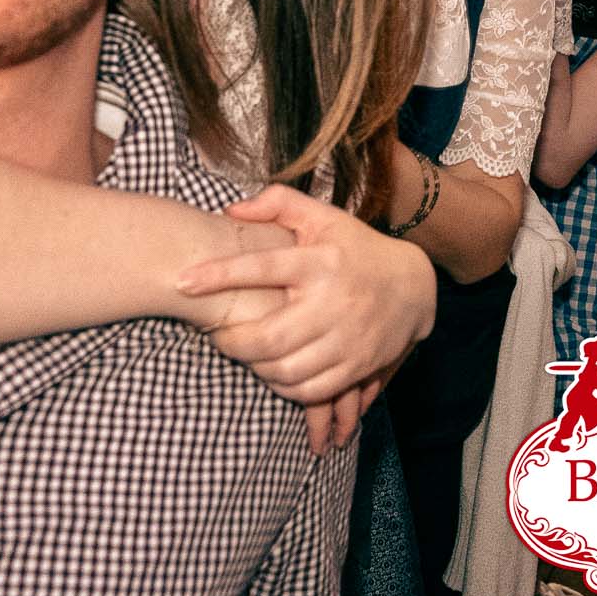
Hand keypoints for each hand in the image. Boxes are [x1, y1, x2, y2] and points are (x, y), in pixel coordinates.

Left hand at [177, 184, 437, 450]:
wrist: (414, 286)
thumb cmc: (355, 249)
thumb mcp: (323, 217)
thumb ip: (277, 204)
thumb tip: (229, 210)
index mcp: (319, 261)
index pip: (261, 267)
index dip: (219, 274)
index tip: (182, 281)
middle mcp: (333, 301)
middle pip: (267, 338)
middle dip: (230, 342)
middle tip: (219, 335)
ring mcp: (348, 338)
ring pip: (284, 371)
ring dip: (255, 367)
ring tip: (247, 352)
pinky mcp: (358, 366)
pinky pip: (309, 391)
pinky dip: (283, 388)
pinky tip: (274, 371)